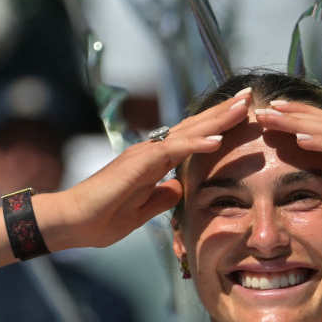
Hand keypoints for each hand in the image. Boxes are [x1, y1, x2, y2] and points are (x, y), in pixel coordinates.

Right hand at [43, 88, 253, 250]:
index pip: (191, 140)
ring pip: (186, 132)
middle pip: (193, 128)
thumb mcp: (142, 211)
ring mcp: (143, 155)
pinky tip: (218, 140)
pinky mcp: (136, 165)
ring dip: (217, 120)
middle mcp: (149, 152)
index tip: (241, 118)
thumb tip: (180, 187)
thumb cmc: (101, 219)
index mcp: (153, 163)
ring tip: (242, 108)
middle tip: (249, 97)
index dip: (216, 127)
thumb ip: (162, 198)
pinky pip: (171, 151)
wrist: (72, 223)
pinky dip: (196, 144)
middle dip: (223, 112)